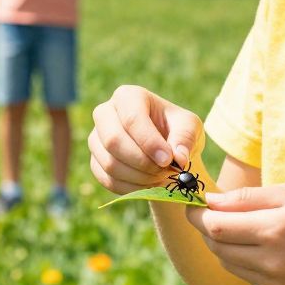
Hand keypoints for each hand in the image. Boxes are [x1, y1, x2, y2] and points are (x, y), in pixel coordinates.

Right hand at [88, 85, 202, 193]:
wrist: (165, 146)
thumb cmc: (176, 130)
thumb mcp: (189, 127)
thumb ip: (185, 139)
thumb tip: (178, 158)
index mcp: (128, 96)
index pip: (131, 118)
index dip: (149, 142)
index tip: (168, 160)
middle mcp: (105, 113)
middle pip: (113, 140)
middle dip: (142, 162)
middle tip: (164, 171)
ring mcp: (96, 138)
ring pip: (109, 163)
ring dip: (138, 177)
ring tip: (160, 177)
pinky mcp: (94, 161)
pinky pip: (107, 179)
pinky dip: (130, 188)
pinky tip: (148, 185)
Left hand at [186, 184, 284, 284]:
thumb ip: (247, 199)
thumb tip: (210, 201)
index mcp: (273, 231)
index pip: (215, 226)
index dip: (196, 215)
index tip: (190, 203)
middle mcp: (271, 262)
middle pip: (216, 247)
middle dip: (205, 229)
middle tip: (207, 212)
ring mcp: (275, 284)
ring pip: (228, 264)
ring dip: (220, 245)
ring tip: (231, 226)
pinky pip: (246, 277)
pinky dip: (239, 260)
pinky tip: (254, 245)